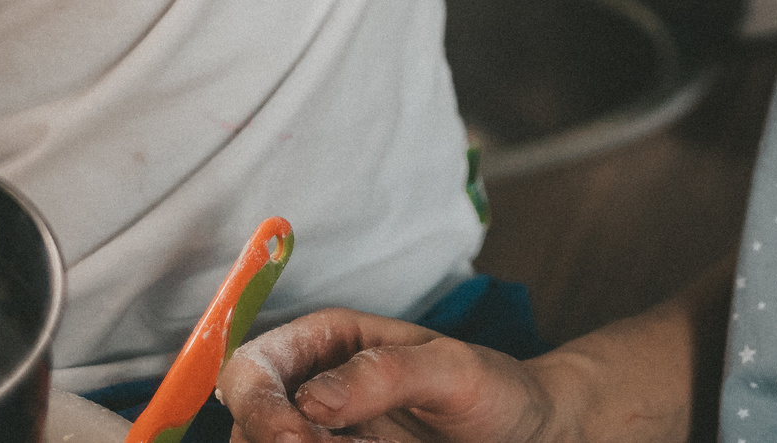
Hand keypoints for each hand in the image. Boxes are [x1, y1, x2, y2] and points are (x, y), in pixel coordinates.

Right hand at [218, 309, 559, 442]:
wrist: (526, 433)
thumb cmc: (494, 390)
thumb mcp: (455, 370)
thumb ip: (387, 374)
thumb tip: (315, 399)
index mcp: (325, 343)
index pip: (251, 370)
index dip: (257, 407)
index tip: (294, 440)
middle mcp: (310, 392)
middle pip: (249, 429)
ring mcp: (320, 438)